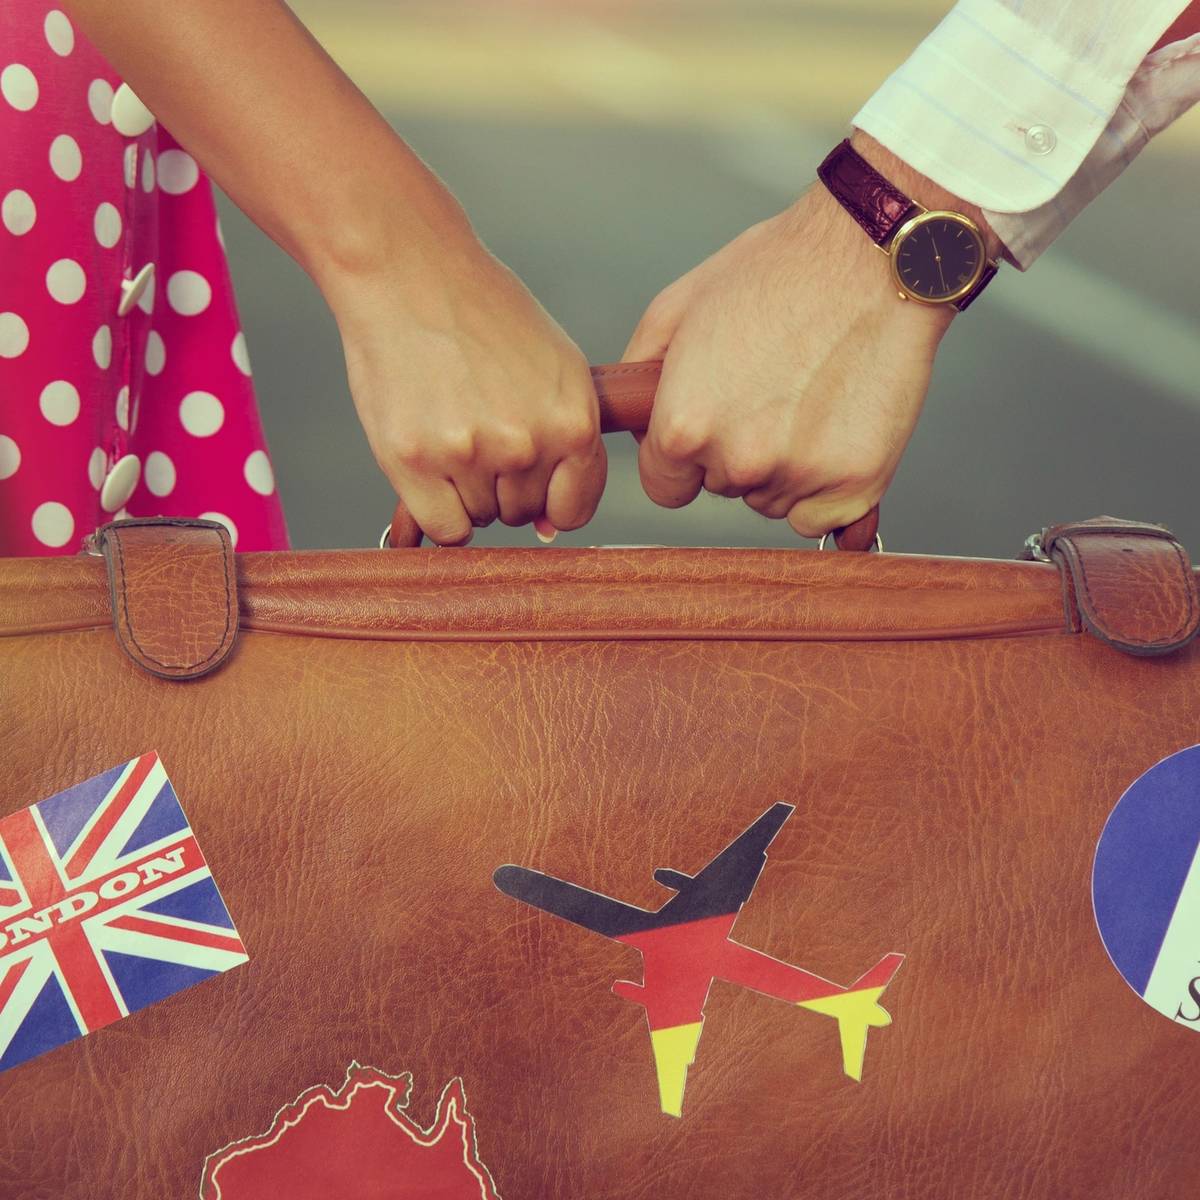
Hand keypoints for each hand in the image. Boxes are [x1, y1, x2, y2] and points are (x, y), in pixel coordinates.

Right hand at [325, 243, 605, 545]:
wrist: (410, 273)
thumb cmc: (482, 316)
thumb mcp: (553, 368)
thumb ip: (565, 442)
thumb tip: (550, 529)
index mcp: (573, 420)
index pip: (574, 508)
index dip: (550, 500)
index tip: (529, 481)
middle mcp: (528, 443)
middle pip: (523, 514)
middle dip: (503, 489)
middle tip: (477, 433)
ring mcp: (471, 454)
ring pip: (480, 519)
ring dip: (465, 491)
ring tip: (449, 428)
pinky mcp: (416, 461)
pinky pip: (444, 529)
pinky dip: (436, 511)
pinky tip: (429, 466)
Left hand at [623, 132, 998, 537]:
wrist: (874, 256)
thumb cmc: (778, 271)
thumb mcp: (678, 308)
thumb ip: (641, 374)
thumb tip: (633, 420)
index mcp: (683, 428)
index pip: (665, 487)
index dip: (685, 458)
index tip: (710, 425)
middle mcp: (737, 463)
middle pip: (722, 488)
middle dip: (737, 450)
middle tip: (771, 387)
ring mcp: (800, 477)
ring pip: (773, 499)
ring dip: (784, 465)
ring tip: (809, 394)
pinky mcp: (856, 486)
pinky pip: (822, 515)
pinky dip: (828, 485)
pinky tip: (838, 425)